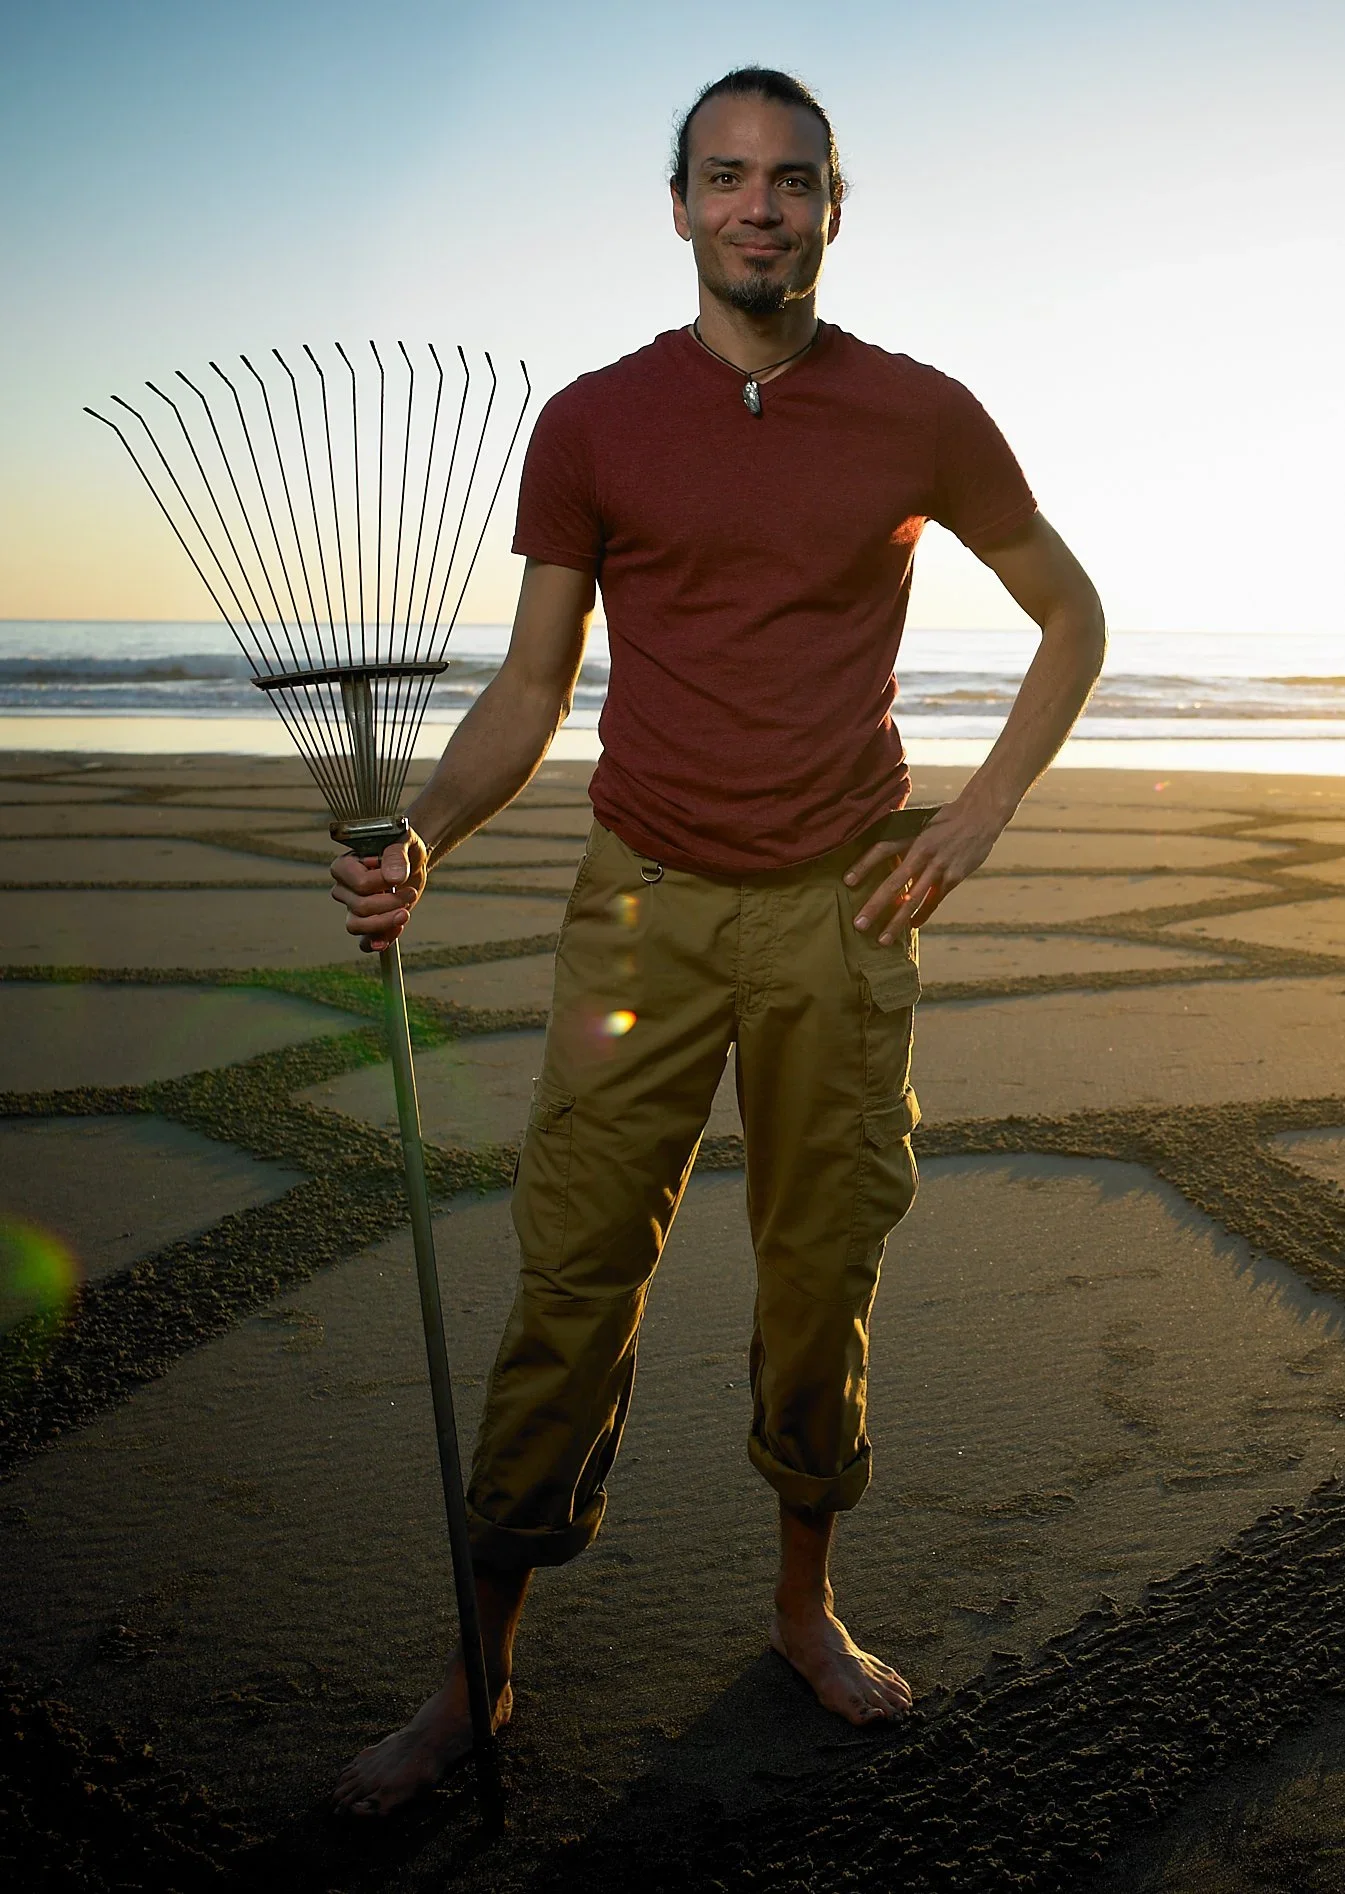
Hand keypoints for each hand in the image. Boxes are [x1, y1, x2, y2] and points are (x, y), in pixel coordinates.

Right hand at [329, 829, 429, 952]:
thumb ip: (396, 855)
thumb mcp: (402, 841)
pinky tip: (394, 932)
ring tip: (405, 913)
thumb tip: (393, 877)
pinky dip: (378, 941)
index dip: (382, 883)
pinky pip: (364, 941)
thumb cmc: (401, 846)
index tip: (398, 875)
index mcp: (345, 866)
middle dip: (391, 903)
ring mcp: (352, 908)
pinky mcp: (367, 922)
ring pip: (357, 926)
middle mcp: (343, 888)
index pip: (359, 883)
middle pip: (360, 907)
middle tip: (410, 891)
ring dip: (385, 923)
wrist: (411, 861)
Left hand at [844, 799, 1006, 940]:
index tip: (847, 882)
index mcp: (911, 836)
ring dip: (897, 921)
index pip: (882, 849)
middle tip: (859, 925)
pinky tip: (913, 926)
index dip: (864, 865)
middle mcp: (923, 853)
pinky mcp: (954, 877)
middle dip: (875, 906)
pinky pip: (934, 901)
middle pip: (894, 882)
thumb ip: (901, 839)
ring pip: (914, 899)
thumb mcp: (919, 823)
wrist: (980, 815)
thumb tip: (880, 853)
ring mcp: (939, 867)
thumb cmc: (945, 819)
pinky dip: (922, 915)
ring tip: (883, 940)